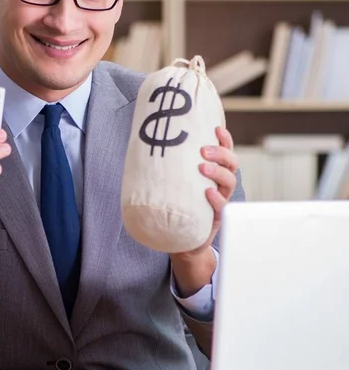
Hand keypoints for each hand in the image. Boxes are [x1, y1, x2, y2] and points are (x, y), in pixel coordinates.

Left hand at [169, 126, 237, 296]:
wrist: (180, 239)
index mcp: (212, 172)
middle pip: (231, 164)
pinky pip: (221, 208)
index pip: (225, 152)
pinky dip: (216, 199)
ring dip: (218, 172)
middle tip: (203, 150)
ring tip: (202, 167)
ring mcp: (219, 201)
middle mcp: (219, 185)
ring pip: (229, 182)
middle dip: (221, 154)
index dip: (225, 140)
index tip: (217, 129)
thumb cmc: (175, 204)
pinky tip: (207, 192)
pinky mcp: (215, 219)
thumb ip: (165, 165)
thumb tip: (138, 141)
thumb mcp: (173, 182)